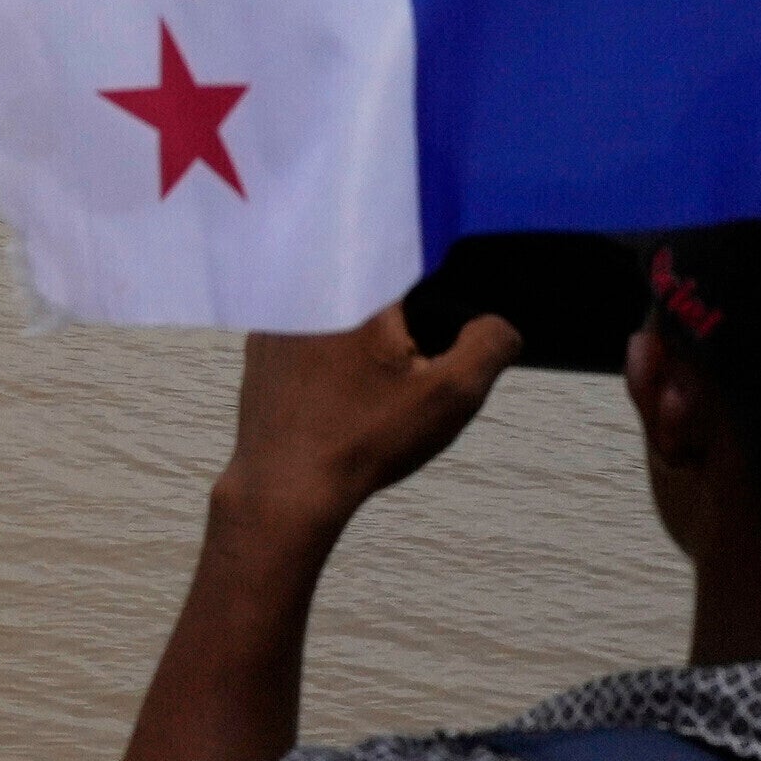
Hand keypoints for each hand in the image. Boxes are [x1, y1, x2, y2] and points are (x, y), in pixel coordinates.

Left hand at [214, 300, 522, 546]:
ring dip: (360, 345)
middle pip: (374, 296)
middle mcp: (308, 295)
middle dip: (398, 334)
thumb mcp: (451, 395)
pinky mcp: (261, 349)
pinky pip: (308, 338)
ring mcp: (277, 322)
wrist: (287, 484)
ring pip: (339, 317)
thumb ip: (487, 347)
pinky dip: (327, 360)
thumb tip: (498, 324)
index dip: (431, 315)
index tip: (426, 353)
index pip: (411, 277)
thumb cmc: (367, 439)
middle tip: (394, 383)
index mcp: (358, 294)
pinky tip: (337, 396)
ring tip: (365, 394)